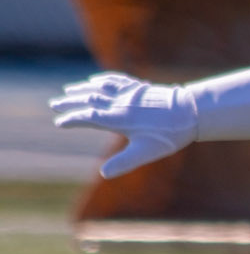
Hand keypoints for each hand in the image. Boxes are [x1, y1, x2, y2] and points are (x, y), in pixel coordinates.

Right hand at [50, 72, 197, 177]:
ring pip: (100, 87)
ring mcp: (130, 93)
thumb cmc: (169, 135)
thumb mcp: (146, 153)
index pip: (88, 117)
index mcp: (119, 119)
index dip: (72, 119)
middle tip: (54, 104)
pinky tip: (96, 80)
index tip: (59, 122)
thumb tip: (103, 174)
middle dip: (71, 102)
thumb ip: (123, 163)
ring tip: (69, 90)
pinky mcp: (140, 88)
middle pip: (90, 99)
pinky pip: (115, 80)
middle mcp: (121, 103)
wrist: (191, 112)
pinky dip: (102, 80)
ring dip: (82, 89)